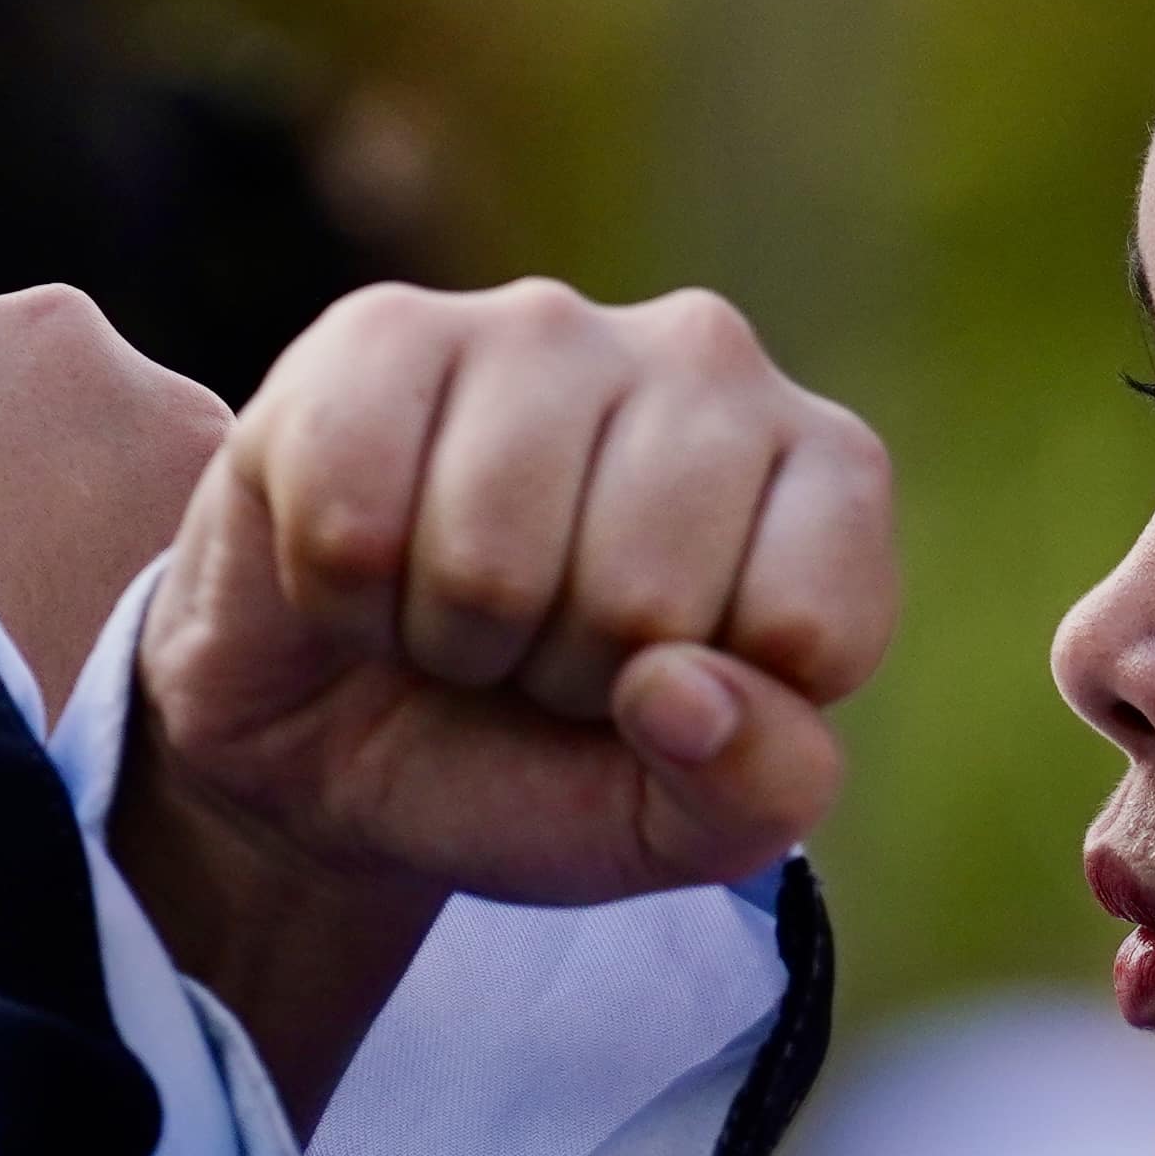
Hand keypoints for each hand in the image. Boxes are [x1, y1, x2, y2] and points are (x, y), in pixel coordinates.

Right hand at [121, 282, 888, 1117]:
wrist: (329, 743)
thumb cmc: (535, 762)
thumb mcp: (678, 830)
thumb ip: (757, 790)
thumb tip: (680, 691)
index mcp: (825, 471)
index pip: (808, 626)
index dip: (714, 721)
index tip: (661, 699)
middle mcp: (707, 361)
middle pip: (642, 595)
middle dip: (565, 677)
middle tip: (536, 657)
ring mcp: (545, 325)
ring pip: (490, 560)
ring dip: (449, 639)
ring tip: (456, 611)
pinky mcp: (381, 329)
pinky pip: (354, 521)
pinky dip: (341, 599)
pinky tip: (368, 562)